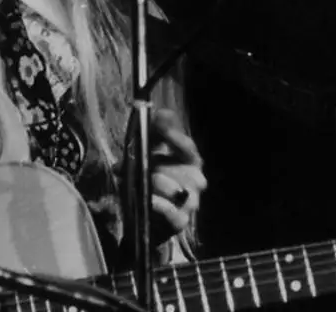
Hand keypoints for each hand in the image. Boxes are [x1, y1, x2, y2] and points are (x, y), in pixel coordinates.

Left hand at [148, 108, 206, 244]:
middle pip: (182, 168)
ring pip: (175, 188)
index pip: (187, 147)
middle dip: (159, 165)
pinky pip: (171, 210)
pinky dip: (158, 205)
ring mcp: (191, 203)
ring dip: (155, 185)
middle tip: (141, 166)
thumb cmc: (146, 182)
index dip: (174, 136)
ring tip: (142, 185)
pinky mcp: (181, 222)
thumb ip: (151, 135)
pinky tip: (149, 201)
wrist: (140, 218)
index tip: (159, 124)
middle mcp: (196, 181)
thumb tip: (160, 113)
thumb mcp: (144, 156)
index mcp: (189, 162)